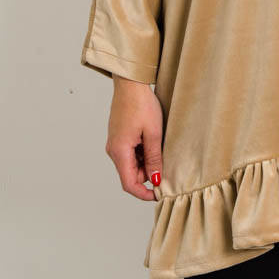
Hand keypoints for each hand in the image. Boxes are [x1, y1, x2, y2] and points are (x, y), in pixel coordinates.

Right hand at [105, 75, 163, 200]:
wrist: (130, 83)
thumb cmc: (141, 104)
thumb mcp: (154, 133)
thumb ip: (154, 158)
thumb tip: (156, 179)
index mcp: (119, 151)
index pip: (128, 184)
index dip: (143, 193)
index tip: (158, 194)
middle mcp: (113, 150)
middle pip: (130, 174)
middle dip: (147, 175)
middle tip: (165, 165)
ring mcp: (115, 143)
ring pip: (131, 164)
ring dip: (146, 163)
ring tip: (160, 147)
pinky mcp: (119, 136)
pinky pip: (130, 153)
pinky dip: (142, 153)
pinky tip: (153, 141)